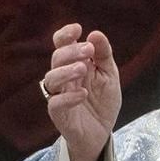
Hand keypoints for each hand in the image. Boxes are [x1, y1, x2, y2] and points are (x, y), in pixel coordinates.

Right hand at [44, 24, 121, 160]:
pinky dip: (67, 97)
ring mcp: (59, 96)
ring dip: (66, 71)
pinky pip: (55, 104)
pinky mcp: (59, 115)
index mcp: (73, 65)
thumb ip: (104, 56)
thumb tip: (95, 34)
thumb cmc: (102, 101)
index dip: (64, 36)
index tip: (77, 28)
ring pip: (50, 79)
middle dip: (70, 51)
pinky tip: (83, 94)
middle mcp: (63, 79)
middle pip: (56, 59)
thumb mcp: (109, 75)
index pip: (61, 46)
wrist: (102, 132)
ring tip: (83, 68)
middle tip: (88, 50)